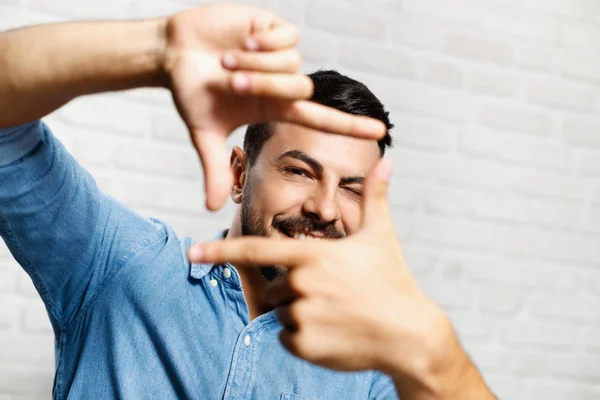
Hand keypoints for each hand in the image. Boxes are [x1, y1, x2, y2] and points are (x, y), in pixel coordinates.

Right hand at [162, 4, 385, 209]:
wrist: (173, 52)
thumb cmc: (191, 91)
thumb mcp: (204, 132)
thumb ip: (214, 168)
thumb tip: (211, 208)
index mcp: (274, 108)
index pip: (321, 119)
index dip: (350, 127)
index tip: (380, 132)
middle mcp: (284, 83)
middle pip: (301, 89)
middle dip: (264, 86)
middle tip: (232, 83)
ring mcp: (281, 56)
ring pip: (293, 64)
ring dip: (256, 65)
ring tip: (228, 61)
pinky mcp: (274, 28)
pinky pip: (287, 39)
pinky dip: (263, 43)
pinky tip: (245, 41)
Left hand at [187, 159, 491, 398]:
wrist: (408, 334)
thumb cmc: (393, 281)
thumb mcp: (381, 235)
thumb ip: (375, 197)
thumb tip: (387, 161)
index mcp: (311, 255)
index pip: (255, 251)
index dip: (220, 251)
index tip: (191, 253)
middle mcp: (300, 284)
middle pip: (274, 288)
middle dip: (294, 291)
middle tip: (331, 294)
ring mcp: (301, 315)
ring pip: (281, 314)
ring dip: (300, 315)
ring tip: (336, 314)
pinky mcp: (303, 345)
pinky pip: (287, 338)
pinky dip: (303, 338)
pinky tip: (333, 334)